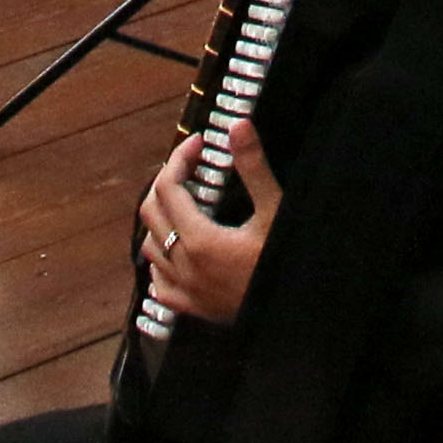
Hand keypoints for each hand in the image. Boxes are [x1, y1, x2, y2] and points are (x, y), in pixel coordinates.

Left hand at [139, 126, 278, 326]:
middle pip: (151, 212)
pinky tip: (174, 254)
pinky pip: (159, 285)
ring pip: (149, 247)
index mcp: (199, 239)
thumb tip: (238, 126)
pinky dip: (160, 263)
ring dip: (159, 220)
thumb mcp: (274, 212)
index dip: (180, 158)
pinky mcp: (192, 308)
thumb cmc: (284, 263)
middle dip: (166, 183)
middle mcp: (183, 264)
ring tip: (183, 204)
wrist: (294, 316)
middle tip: (189, 167)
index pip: (169, 187)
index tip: (198, 143)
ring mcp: (185, 289)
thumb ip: (253, 167)